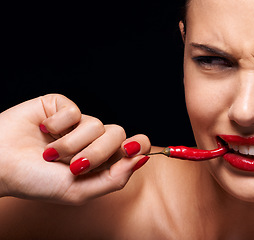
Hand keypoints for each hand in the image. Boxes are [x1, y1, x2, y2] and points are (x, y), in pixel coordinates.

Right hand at [0, 94, 150, 203]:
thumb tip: (142, 159)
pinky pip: (75, 111)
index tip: (130, 148)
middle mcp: (93, 141)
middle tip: (73, 165)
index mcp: (101, 161)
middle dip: (96, 153)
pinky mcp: (62, 108)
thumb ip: (114, 178)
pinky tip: (44, 131)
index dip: (138, 145)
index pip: (132, 146)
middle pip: (117, 135)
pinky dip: (58, 124)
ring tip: (50, 153)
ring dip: (71, 143)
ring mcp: (78, 124)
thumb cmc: (36, 182)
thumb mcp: (78, 190)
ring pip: (97, 124)